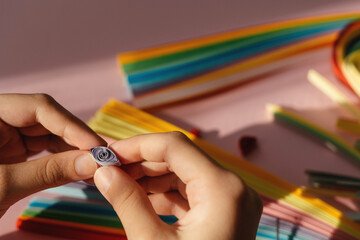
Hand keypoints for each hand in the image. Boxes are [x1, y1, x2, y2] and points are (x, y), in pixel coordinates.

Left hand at [0, 93, 105, 216]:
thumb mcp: (2, 186)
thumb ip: (49, 172)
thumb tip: (94, 163)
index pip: (38, 107)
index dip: (71, 125)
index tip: (96, 147)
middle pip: (47, 120)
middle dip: (76, 139)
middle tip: (102, 157)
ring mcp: (5, 136)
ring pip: (49, 135)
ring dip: (72, 150)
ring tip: (94, 165)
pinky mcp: (12, 153)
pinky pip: (44, 150)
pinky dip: (61, 159)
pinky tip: (77, 168)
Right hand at [94, 132, 261, 239]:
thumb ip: (127, 201)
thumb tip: (103, 172)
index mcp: (223, 189)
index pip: (174, 146)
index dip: (137, 145)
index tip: (107, 154)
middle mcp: (234, 188)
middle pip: (181, 158)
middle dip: (142, 162)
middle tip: (110, 171)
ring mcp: (234, 200)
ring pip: (186, 173)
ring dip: (153, 177)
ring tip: (121, 185)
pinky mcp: (227, 212)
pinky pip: (193, 192)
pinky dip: (167, 193)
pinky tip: (142, 198)